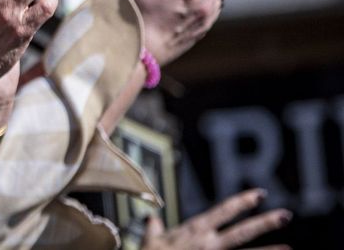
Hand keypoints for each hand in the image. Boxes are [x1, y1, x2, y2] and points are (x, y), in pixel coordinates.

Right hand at [142, 188, 288, 249]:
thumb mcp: (150, 241)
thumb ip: (154, 229)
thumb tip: (151, 219)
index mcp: (194, 230)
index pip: (223, 211)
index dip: (242, 202)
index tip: (259, 195)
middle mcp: (209, 243)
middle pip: (243, 231)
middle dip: (264, 223)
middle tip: (285, 215)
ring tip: (289, 249)